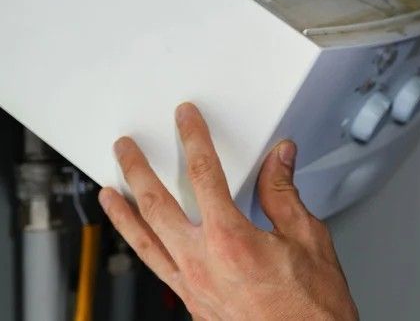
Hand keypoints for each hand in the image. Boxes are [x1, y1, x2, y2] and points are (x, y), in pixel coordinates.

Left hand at [99, 103, 357, 320]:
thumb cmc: (312, 312)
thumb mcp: (309, 243)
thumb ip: (284, 194)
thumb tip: (278, 159)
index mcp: (231, 239)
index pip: (203, 172)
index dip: (193, 138)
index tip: (185, 118)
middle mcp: (203, 262)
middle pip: (155, 202)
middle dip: (136, 169)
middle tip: (125, 148)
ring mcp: (192, 286)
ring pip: (144, 240)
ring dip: (122, 212)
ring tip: (107, 193)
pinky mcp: (192, 305)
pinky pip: (157, 268)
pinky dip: (140, 248)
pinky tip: (136, 240)